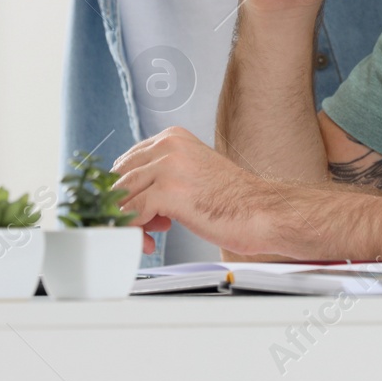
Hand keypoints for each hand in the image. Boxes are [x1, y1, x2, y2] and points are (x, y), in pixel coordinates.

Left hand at [112, 127, 288, 256]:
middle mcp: (168, 145)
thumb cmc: (232, 200)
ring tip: (148, 237)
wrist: (262, 211)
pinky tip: (150, 243)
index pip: (127, 162)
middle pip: (120, 178)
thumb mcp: (192, 174)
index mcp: (173, 137)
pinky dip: (134, 232)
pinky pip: (131, 213)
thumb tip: (132, 196)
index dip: (126, 191)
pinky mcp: (168, 191)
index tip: (135, 211)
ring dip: (127, 223)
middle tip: (142, 227)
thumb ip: (162, 176)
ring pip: (122, 196)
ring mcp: (167, 166)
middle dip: (124, 207)